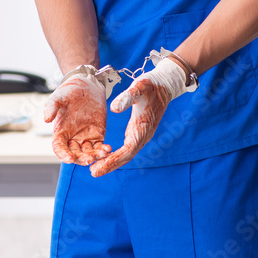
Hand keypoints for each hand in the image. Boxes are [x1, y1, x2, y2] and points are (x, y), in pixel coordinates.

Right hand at [43, 75, 111, 164]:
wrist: (86, 85)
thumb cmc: (69, 91)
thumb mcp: (58, 96)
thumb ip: (51, 107)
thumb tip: (46, 119)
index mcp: (60, 132)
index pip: (60, 148)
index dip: (63, 155)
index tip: (69, 158)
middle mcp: (72, 138)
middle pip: (75, 154)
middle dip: (81, 158)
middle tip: (89, 159)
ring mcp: (85, 137)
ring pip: (88, 153)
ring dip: (95, 156)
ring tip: (102, 153)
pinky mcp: (97, 134)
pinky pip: (100, 146)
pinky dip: (103, 150)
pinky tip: (108, 149)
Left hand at [89, 57, 188, 176]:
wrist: (164, 85)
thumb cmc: (151, 85)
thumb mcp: (140, 86)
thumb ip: (127, 96)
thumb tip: (114, 108)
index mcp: (142, 127)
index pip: (128, 150)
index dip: (113, 160)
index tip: (99, 167)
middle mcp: (143, 134)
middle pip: (127, 156)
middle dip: (111, 165)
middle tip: (93, 172)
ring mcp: (142, 134)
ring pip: (127, 154)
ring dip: (112, 162)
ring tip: (96, 168)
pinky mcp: (139, 131)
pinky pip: (127, 147)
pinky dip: (116, 154)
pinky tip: (105, 156)